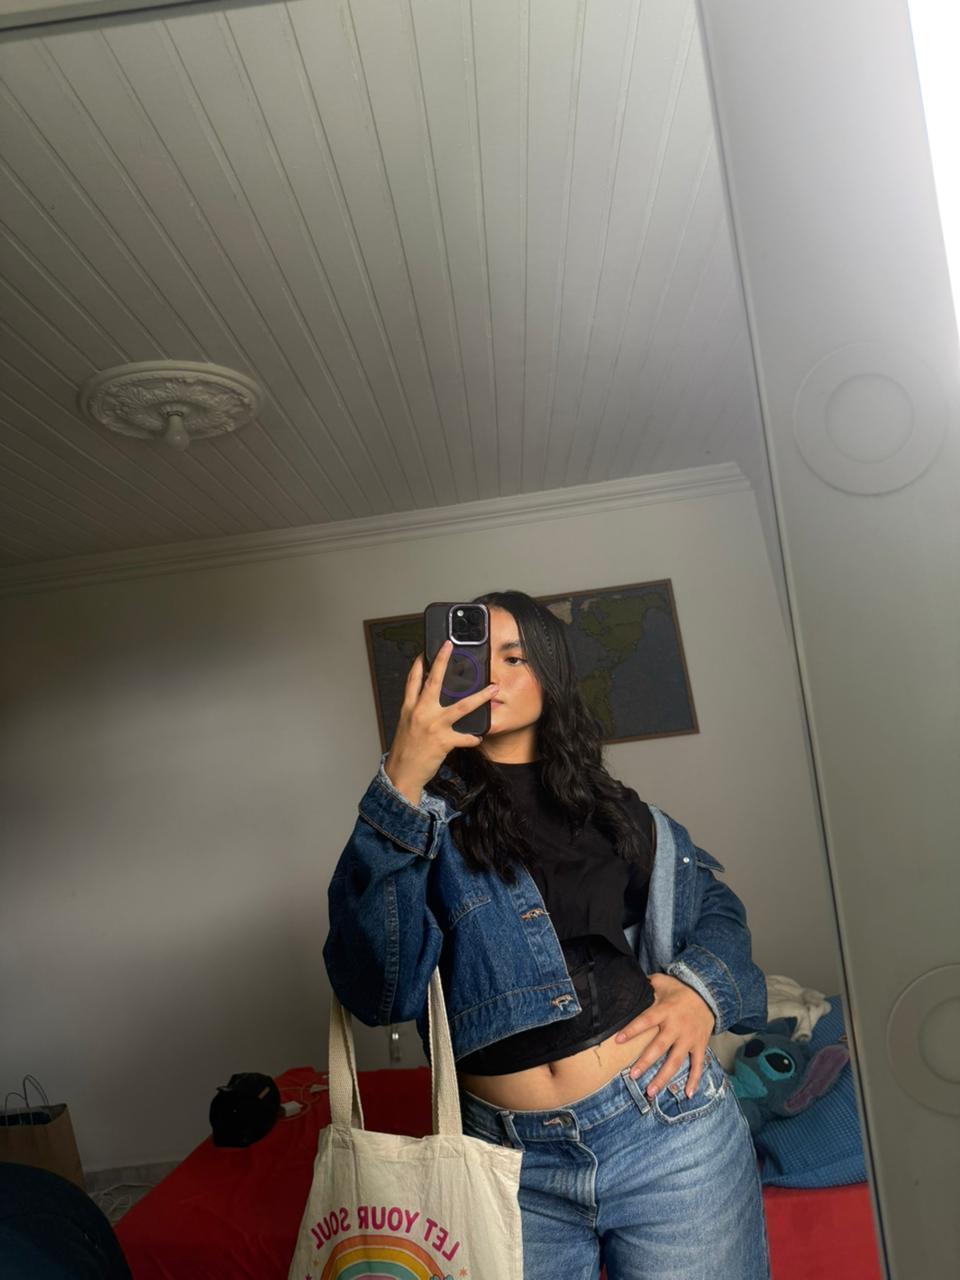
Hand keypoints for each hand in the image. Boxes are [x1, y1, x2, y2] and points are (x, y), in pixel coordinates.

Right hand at [383, 641, 499, 803]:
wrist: (402, 773)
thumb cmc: (405, 750)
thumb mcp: (406, 724)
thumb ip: (416, 710)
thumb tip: (428, 699)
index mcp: (409, 708)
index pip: (412, 680)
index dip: (418, 663)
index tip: (426, 651)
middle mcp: (420, 712)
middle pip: (433, 681)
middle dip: (442, 661)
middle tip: (450, 646)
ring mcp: (433, 725)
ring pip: (461, 706)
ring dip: (480, 697)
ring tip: (493, 690)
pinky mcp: (443, 741)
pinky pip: (465, 737)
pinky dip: (473, 738)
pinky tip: (479, 737)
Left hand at [615, 972, 715, 1098]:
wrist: (709, 995)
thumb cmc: (680, 990)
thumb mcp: (663, 982)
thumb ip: (646, 984)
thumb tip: (627, 983)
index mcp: (665, 1010)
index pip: (645, 1020)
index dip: (632, 1030)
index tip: (617, 1040)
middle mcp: (677, 1026)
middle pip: (659, 1047)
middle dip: (646, 1062)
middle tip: (633, 1076)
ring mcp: (689, 1038)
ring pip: (675, 1061)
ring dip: (663, 1077)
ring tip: (651, 1091)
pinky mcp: (700, 1045)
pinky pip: (697, 1065)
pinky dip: (694, 1080)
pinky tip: (687, 1094)